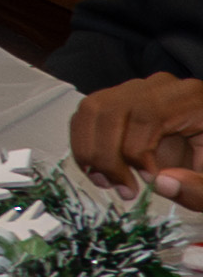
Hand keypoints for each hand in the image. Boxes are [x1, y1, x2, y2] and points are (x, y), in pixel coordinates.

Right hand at [75, 73, 202, 198]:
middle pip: (111, 109)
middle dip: (107, 155)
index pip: (147, 115)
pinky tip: (101, 170)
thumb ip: (199, 187)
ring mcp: (135, 90)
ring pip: (91, 110)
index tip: (146, 181)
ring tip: (106, 182)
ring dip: (89, 151)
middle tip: (123, 189)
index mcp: (190, 99)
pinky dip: (85, 145)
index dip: (137, 150)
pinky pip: (88, 116)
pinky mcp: (119, 101)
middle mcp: (159, 87)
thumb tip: (160, 184)